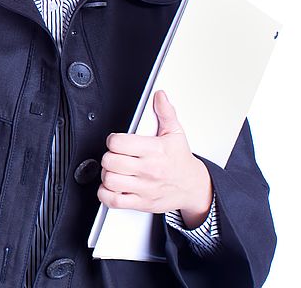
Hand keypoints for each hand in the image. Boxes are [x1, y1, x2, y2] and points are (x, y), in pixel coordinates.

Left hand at [97, 90, 212, 227]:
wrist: (194, 187)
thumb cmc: (181, 161)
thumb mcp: (176, 133)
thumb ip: (166, 113)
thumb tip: (160, 96)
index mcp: (154, 150)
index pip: (118, 143)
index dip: (113, 140)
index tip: (116, 141)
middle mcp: (148, 170)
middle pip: (111, 161)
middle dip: (108, 156)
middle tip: (115, 156)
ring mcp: (144, 188)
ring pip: (110, 180)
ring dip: (107, 174)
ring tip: (113, 170)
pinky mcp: (141, 203)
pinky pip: (114, 201)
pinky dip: (105, 194)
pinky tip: (111, 186)